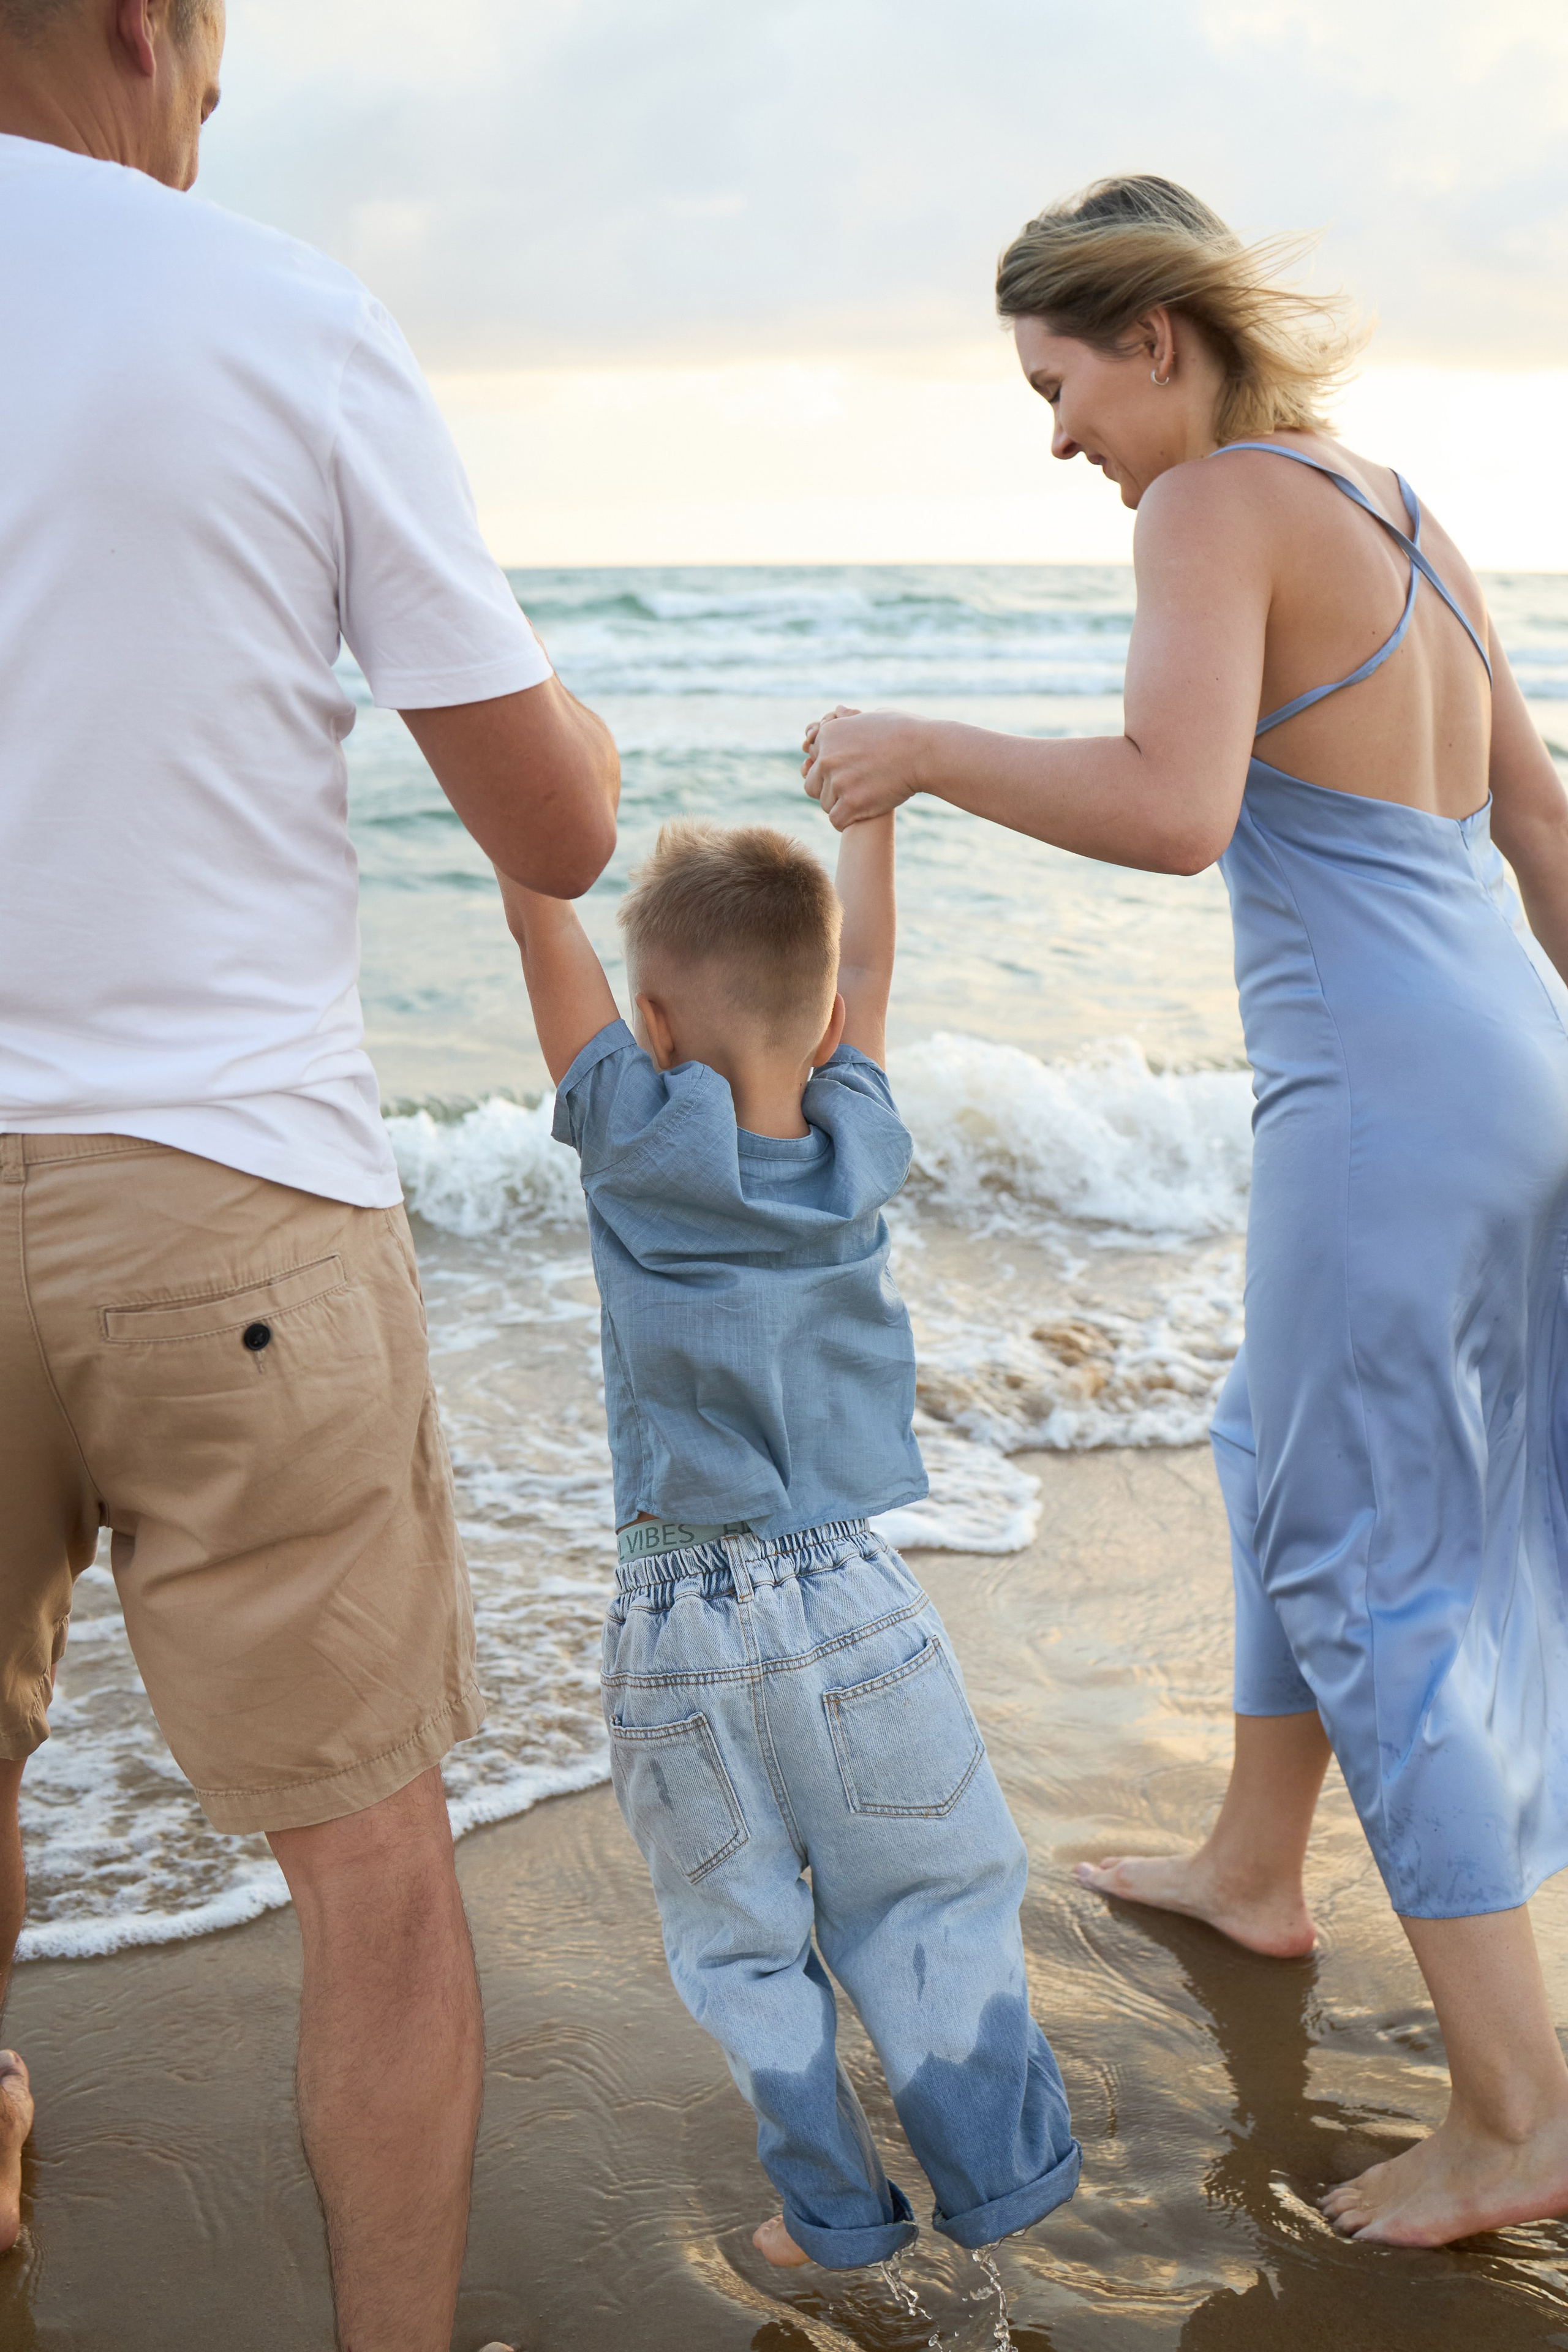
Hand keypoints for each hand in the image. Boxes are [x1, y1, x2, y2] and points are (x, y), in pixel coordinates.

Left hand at [802, 709, 926, 829]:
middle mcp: (827, 758)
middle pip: (813, 785)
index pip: (814, 760)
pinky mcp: (852, 803)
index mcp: (829, 735)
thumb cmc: (907, 731)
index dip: (830, 769)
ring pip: (826, 804)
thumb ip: (851, 719)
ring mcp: (838, 781)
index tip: (847, 773)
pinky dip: (848, 820)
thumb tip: (839, 710)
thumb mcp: (874, 716)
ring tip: (862, 801)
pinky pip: (837, 820)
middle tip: (852, 791)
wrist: (924, 752)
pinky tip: (860, 815)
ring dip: (841, 806)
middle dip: (830, 790)